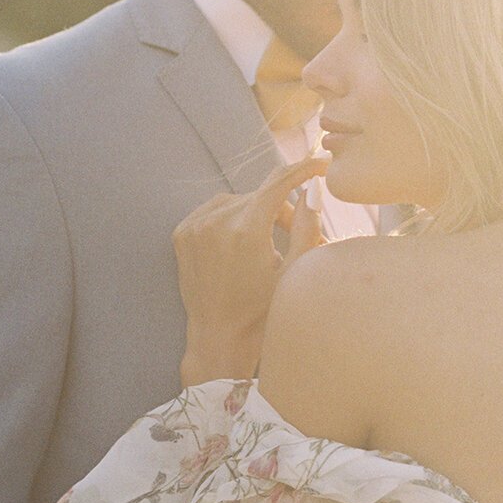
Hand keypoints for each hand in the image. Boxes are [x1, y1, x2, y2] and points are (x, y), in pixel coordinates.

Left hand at [174, 153, 327, 383]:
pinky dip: (230, 217)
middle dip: (281, 208)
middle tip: (294, 232)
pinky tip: (240, 242)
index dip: (303, 169)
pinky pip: (213, 210)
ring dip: (255, 212)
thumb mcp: (294, 272)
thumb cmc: (261, 312)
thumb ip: (306, 226)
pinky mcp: (181, 234)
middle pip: (260, 195)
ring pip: (237, 201)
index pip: (279, 182)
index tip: (321, 164)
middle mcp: (216, 221)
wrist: (218, 338)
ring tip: (265, 242)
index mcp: (247, 229)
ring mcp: (194, 226)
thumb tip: (313, 189)